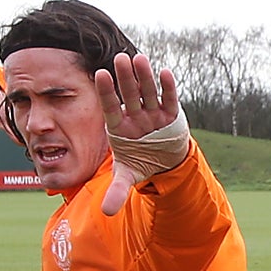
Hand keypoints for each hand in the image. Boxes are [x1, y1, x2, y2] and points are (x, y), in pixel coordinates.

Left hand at [96, 53, 189, 215]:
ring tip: (139, 58)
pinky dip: (167, 87)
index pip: (110, 107)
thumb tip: (106, 213)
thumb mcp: (128, 176)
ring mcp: (153, 113)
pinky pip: (169, 99)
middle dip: (124, 77)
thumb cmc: (141, 162)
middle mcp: (135, 116)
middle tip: (119, 58)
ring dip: (144, 75)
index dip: (106, 92)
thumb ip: (118, 191)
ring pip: (147, 91)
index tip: (99, 74)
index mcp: (120, 127)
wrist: (164, 162)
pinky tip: (164, 72)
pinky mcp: (171, 115)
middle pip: (128, 94)